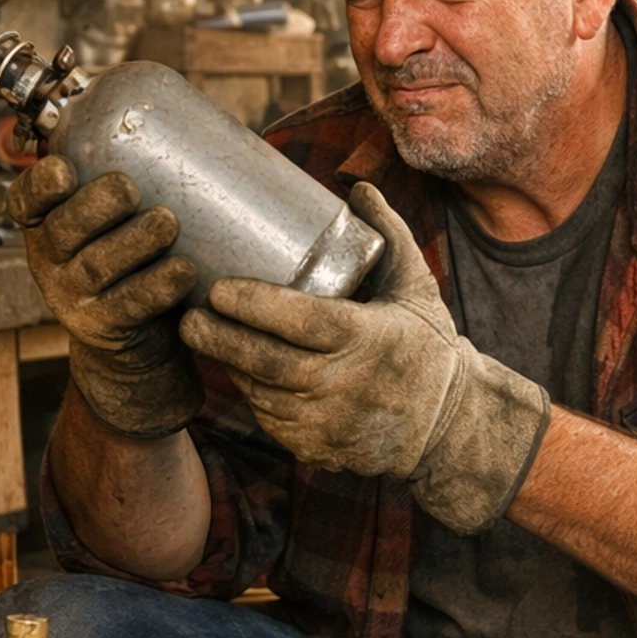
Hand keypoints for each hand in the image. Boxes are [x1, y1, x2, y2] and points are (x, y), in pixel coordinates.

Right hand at [7, 155, 202, 438]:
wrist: (136, 339)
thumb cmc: (132, 258)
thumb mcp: (112, 221)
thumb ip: (132, 179)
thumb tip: (192, 122)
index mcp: (46, 223)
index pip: (26, 201)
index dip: (40, 185)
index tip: (64, 168)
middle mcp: (51, 260)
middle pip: (63, 230)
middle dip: (95, 206)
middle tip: (128, 188)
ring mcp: (74, 297)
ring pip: (97, 267)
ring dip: (133, 242)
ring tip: (167, 222)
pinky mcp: (105, 328)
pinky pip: (130, 305)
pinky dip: (158, 287)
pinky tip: (184, 271)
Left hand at [179, 182, 548, 532]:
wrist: (448, 427)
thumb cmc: (427, 347)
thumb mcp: (416, 287)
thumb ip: (389, 235)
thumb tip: (357, 187)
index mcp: (365, 338)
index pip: (298, 320)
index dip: (252, 305)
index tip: (217, 288)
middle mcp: (342, 385)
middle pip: (264, 362)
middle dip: (218, 339)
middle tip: (188, 317)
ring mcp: (328, 424)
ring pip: (261, 393)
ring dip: (229, 366)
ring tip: (203, 337)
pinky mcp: (317, 450)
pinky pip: (270, 421)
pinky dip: (252, 396)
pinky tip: (237, 372)